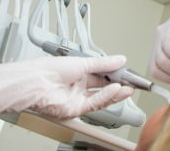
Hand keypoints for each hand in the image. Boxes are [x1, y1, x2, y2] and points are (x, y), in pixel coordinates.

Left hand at [0, 55, 133, 119]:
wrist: (35, 82)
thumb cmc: (49, 69)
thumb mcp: (82, 62)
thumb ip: (103, 64)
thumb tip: (120, 59)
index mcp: (79, 72)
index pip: (103, 73)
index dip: (116, 73)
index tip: (128, 71)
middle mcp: (79, 86)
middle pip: (103, 86)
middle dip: (119, 84)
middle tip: (133, 82)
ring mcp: (77, 98)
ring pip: (101, 97)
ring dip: (116, 92)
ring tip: (129, 87)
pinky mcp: (75, 109)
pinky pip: (95, 103)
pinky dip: (107, 96)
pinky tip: (116, 90)